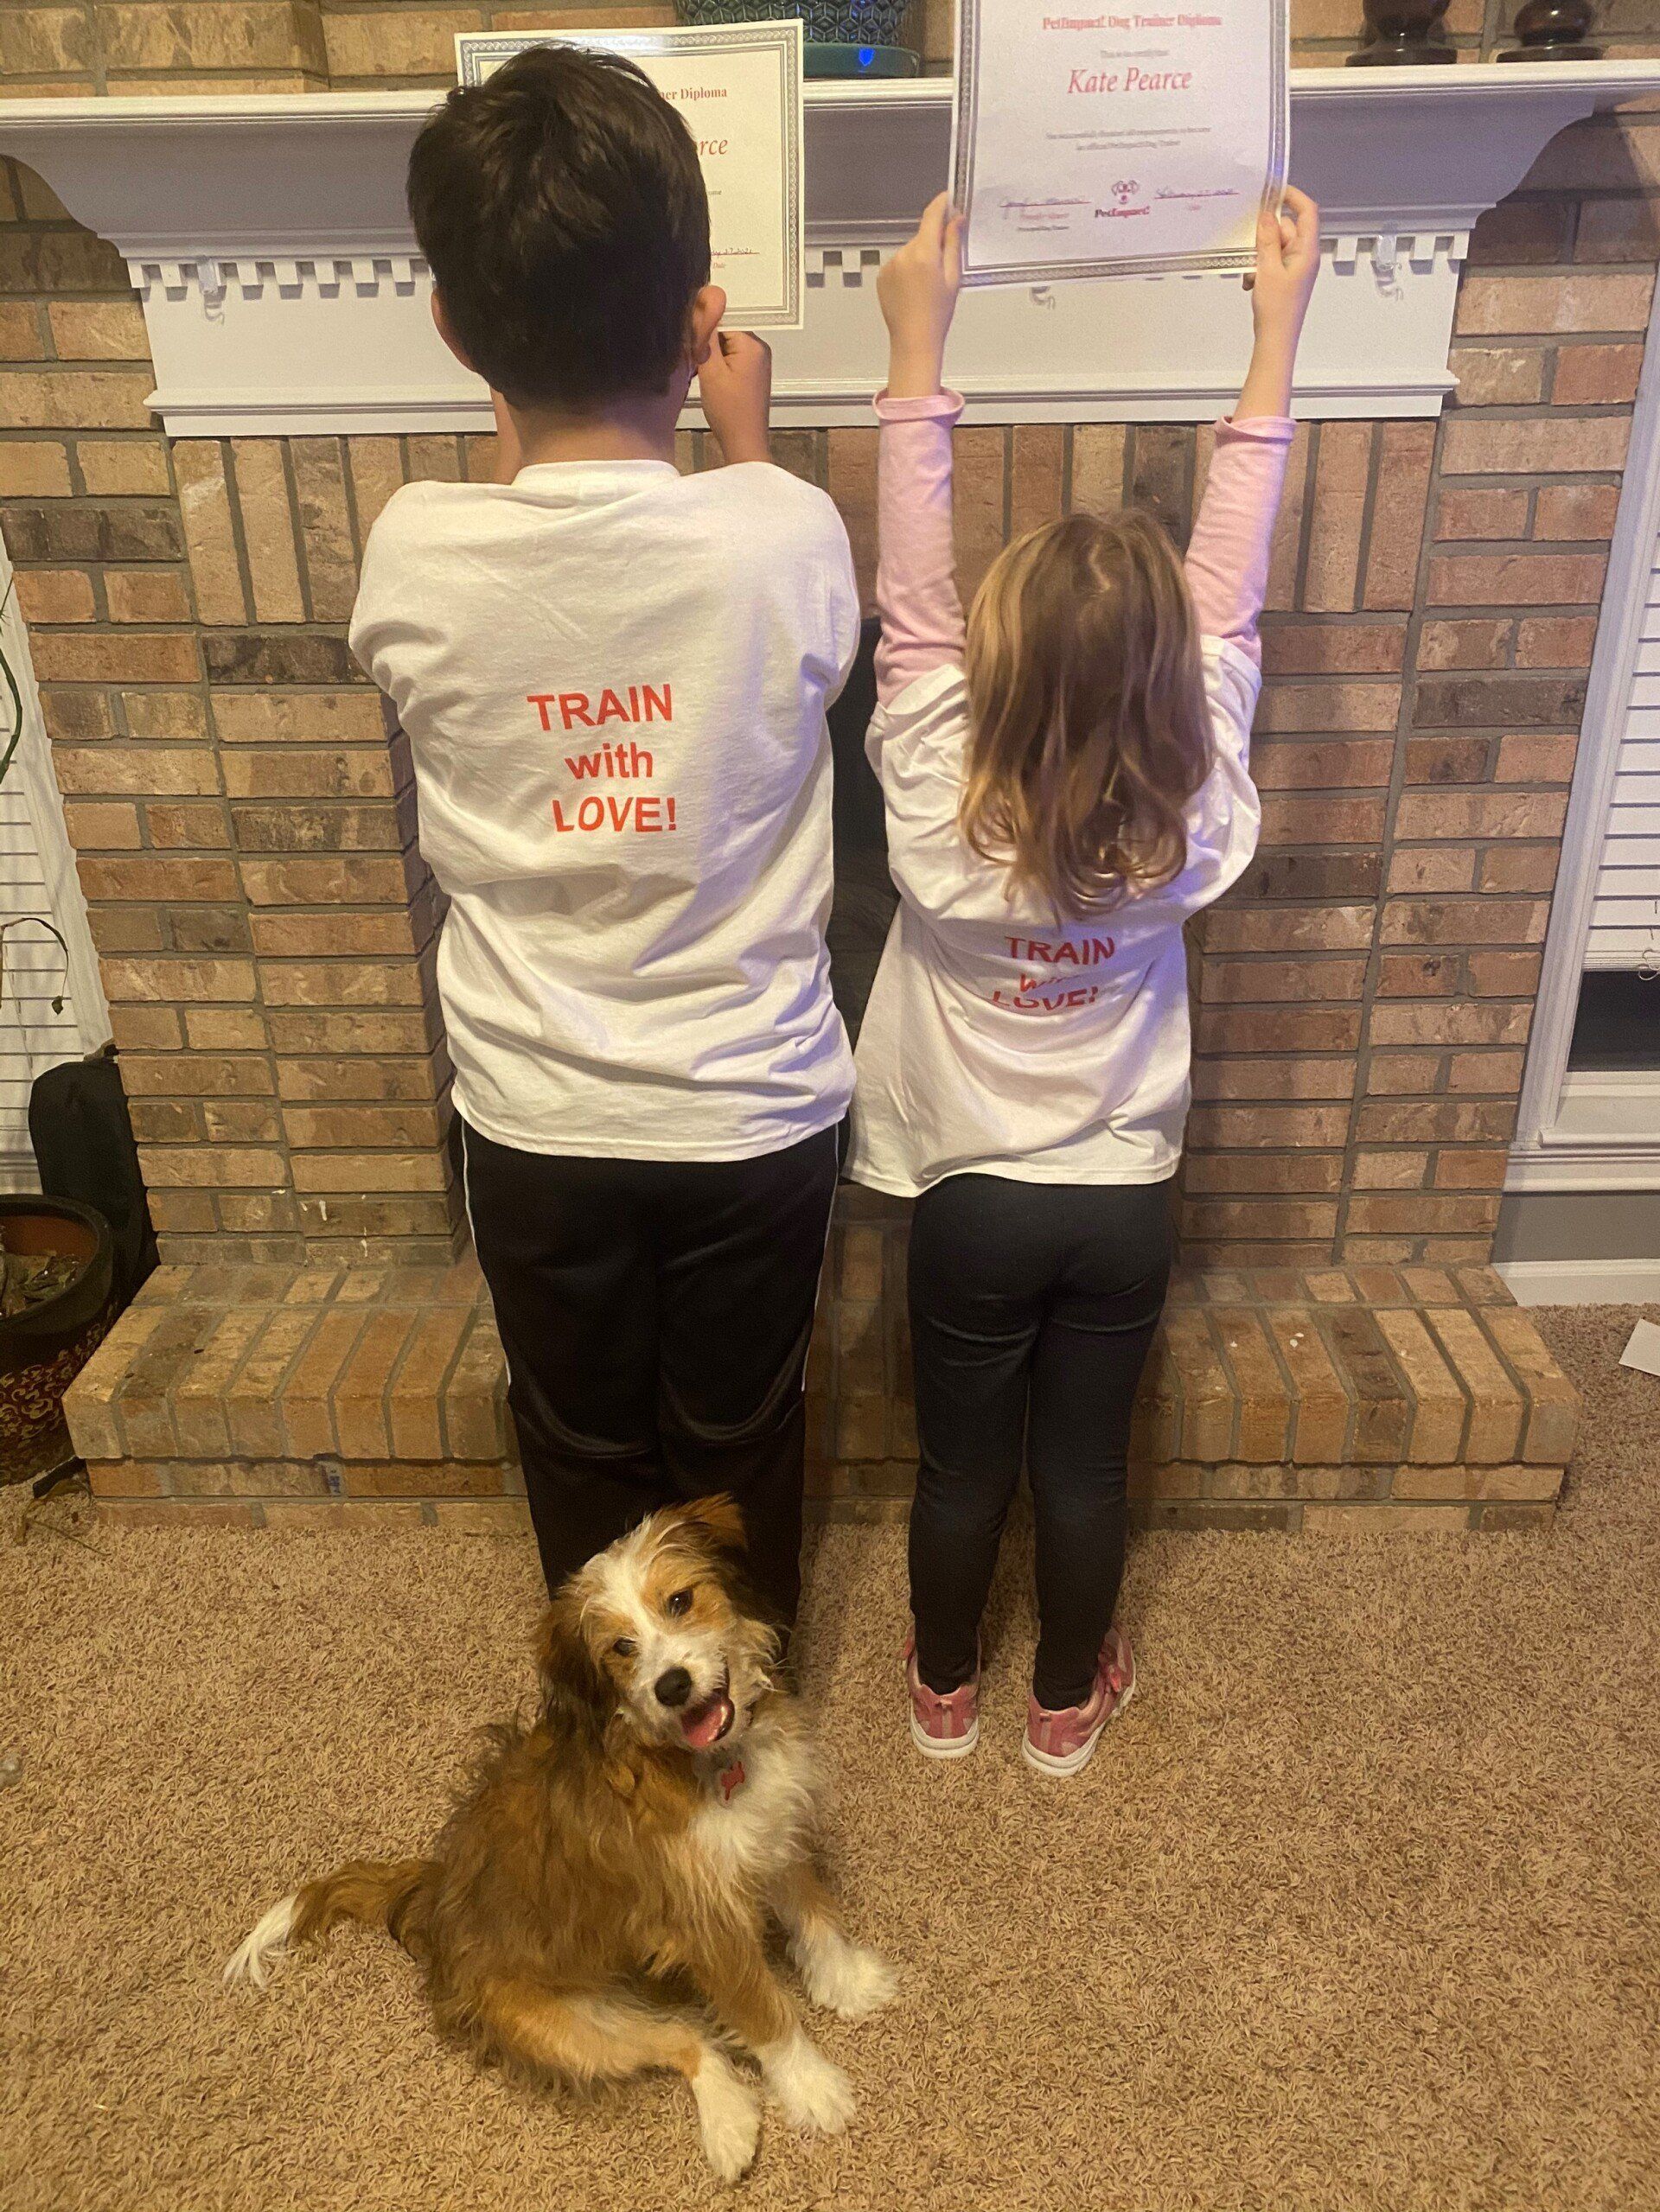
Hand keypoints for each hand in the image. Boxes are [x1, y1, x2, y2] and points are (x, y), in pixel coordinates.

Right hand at [698, 331, 771, 463]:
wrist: (744, 443)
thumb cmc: (728, 411)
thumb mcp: (710, 370)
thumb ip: (705, 337)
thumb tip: (700, 308)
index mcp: (752, 343)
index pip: (722, 319)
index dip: (704, 331)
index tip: (696, 349)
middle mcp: (760, 348)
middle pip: (726, 331)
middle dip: (710, 345)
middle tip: (702, 367)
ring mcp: (760, 361)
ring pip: (728, 346)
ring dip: (714, 357)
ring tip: (709, 377)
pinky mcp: (755, 374)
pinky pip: (734, 359)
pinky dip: (722, 367)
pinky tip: (717, 382)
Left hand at [877, 192, 965, 399]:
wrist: (914, 340)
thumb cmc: (936, 315)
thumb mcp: (953, 277)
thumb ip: (953, 244)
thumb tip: (956, 220)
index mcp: (924, 253)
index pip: (932, 215)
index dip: (941, 203)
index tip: (948, 198)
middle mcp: (904, 254)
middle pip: (922, 235)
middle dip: (934, 243)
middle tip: (944, 268)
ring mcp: (890, 265)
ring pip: (911, 250)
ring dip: (920, 259)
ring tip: (927, 287)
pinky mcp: (882, 275)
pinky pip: (899, 263)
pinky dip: (908, 270)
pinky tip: (914, 290)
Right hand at [1236, 186, 1319, 420]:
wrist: (1276, 341)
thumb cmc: (1277, 311)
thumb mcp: (1267, 269)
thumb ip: (1268, 239)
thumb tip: (1268, 215)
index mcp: (1308, 251)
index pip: (1307, 212)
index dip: (1293, 197)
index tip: (1276, 191)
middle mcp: (1306, 257)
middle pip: (1288, 228)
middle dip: (1267, 234)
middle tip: (1252, 244)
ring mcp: (1296, 268)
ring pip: (1277, 246)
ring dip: (1260, 254)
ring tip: (1252, 272)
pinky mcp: (1286, 279)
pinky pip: (1272, 262)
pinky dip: (1260, 267)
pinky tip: (1252, 282)